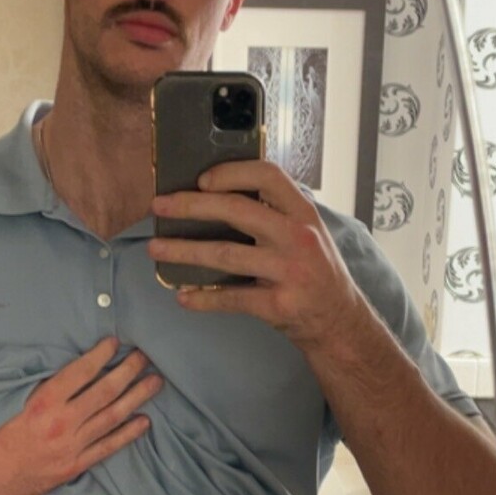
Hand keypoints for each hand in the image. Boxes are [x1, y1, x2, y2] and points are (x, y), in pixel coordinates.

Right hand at [0, 336, 161, 494]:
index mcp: (43, 402)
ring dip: (136, 398)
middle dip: (128, 371)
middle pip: (104, 392)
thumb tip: (66, 368)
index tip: (115, 343)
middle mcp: (62, 422)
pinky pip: (108, 447)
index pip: (80, 372)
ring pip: (112, 417)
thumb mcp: (9, 401)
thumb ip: (38, 385)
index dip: (100, 355)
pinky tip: (144, 421)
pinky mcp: (75, 465)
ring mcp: (72, 446)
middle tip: (145, 357)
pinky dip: (127, 434)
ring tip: (155, 382)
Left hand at [148, 160, 360, 350]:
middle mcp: (297, 238)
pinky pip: (230, 298)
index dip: (231, 173)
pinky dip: (203, 298)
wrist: (339, 322)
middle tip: (159, 207)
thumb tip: (218, 196)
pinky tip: (183, 296)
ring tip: (156, 249)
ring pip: (225, 255)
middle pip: (236, 210)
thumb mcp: (307, 233)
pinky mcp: (277, 305)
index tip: (201, 179)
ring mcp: (288, 272)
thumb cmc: (316, 273)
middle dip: (191, 206)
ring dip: (184, 251)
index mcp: (303, 213)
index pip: (267, 176)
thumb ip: (275, 214)